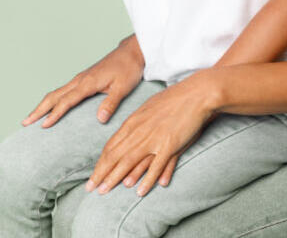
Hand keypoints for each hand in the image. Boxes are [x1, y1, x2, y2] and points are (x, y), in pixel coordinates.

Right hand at [22, 38, 143, 128]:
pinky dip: (52, 100)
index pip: (66, 101)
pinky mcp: (83, 79)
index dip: (54, 114)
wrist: (131, 51)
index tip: (43, 125)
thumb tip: (100, 120)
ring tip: (32, 117)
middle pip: (54, 96)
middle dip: (39, 109)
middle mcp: (80, 80)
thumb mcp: (123, 88)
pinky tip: (51, 107)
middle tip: (25, 122)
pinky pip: (63, 90)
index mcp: (87, 83)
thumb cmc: (128, 68)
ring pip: (56, 92)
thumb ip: (110, 104)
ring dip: (43, 105)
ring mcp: (80, 79)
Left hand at [86, 74, 214, 196]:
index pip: (110, 146)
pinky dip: (147, 180)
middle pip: (114, 156)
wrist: (196, 94)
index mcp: (132, 123)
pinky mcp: (169, 145)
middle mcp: (139, 131)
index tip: (93, 175)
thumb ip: (137, 123)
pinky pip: (155, 166)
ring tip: (105, 191)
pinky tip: (139, 192)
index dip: (100, 163)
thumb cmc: (174, 100)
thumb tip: (128, 134)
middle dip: (101, 174)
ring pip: (129, 162)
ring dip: (115, 178)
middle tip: (90, 188)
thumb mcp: (148, 109)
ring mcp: (153, 139)